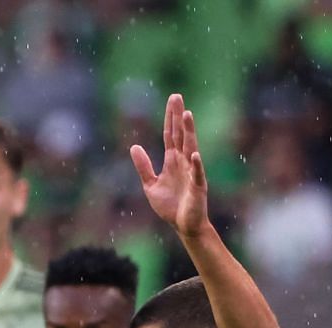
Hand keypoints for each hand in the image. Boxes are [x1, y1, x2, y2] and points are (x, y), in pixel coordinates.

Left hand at [129, 93, 209, 237]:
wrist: (184, 226)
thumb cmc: (170, 206)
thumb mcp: (150, 185)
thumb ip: (143, 167)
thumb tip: (134, 146)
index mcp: (172, 161)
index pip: (169, 134)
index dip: (169, 118)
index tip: (172, 100)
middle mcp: (183, 162)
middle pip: (180, 135)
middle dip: (178, 117)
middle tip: (177, 97)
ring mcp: (192, 172)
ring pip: (190, 148)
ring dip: (189, 132)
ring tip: (187, 115)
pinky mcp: (197, 187)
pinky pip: (197, 174)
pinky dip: (196, 164)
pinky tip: (194, 154)